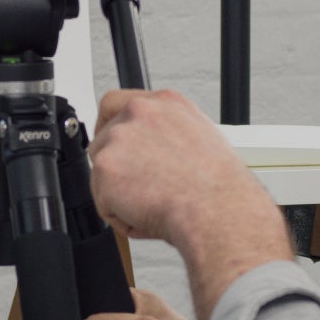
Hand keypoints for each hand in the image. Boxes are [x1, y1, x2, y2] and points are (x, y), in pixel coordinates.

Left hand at [89, 89, 294, 319]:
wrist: (216, 210)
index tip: (115, 145)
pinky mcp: (106, 167)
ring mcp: (119, 138)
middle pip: (104, 138)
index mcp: (165, 103)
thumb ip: (168, 135)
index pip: (117, 102)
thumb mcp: (201, 140)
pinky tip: (147, 216)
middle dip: (116, 166)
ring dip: (120, 194)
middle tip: (139, 188)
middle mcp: (140, 112)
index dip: (111, 127)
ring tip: (154, 204)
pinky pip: (103, 202)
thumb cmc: (218, 188)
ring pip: (102, 173)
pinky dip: (120, 217)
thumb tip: (156, 150)